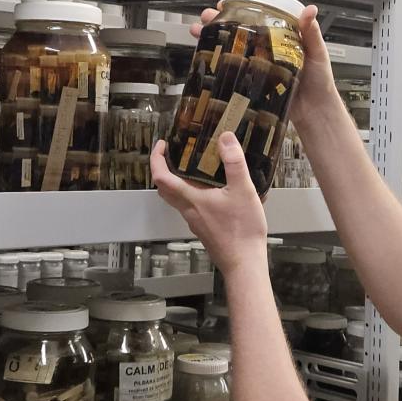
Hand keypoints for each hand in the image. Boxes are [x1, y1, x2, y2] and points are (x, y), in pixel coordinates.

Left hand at [151, 133, 268, 277]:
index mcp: (192, 199)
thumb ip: (234, 163)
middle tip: (171, 155)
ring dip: (177, 182)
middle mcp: (188, 211)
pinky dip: (192, 194)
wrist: (244, 263)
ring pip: (177, 199)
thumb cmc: (242, 230)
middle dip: (163, 169)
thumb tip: (225, 138)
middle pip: (164, 189)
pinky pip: (190, 207)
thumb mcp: (243, 190)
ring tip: (193, 168)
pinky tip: (212, 191)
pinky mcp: (204, 229)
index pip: (161, 177)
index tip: (161, 145)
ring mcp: (195, 222)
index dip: (157, 158)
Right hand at [189, 3, 341, 131]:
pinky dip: (218, 65)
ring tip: (198, 34)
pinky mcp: (253, 83)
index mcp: (280, 38)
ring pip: (232, 49)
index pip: (256, 18)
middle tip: (204, 19)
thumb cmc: (319, 81)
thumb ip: (311, 32)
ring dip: (213, 40)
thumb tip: (309, 10)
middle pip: (238, 32)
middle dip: (217, 23)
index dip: (238, 10)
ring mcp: (258, 66)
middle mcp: (266, 50)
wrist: (315, 111)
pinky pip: (234, 72)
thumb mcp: (317, 52)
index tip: (223, 5)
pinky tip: (207, 59)